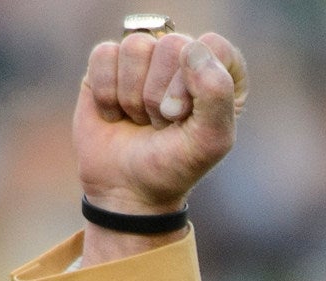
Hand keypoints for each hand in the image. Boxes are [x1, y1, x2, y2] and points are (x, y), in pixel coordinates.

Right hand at [73, 29, 245, 263]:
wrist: (127, 191)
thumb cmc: (174, 166)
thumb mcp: (211, 140)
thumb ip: (217, 92)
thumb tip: (190, 49)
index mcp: (221, 74)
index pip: (212, 46)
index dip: (194, 81)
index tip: (184, 116)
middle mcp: (184, 59)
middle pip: (171, 45)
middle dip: (160, 94)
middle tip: (161, 124)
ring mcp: (145, 58)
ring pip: (135, 46)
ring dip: (133, 96)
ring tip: (140, 119)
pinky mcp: (109, 63)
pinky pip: (104, 54)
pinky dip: (107, 93)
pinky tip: (115, 114)